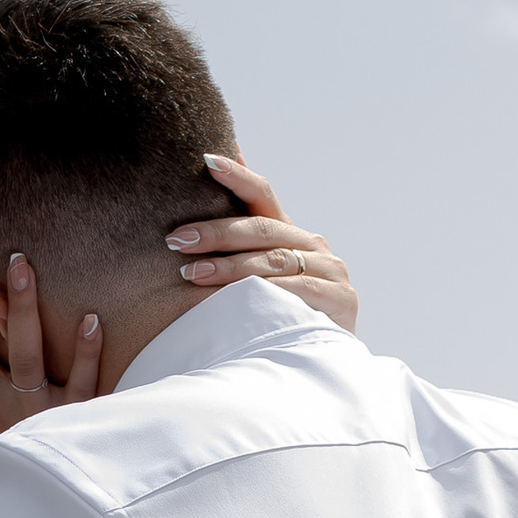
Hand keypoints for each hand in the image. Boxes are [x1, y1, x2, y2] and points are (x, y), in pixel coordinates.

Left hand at [165, 154, 357, 331]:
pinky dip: (264, 292)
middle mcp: (312, 245)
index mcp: (290, 232)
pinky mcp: (340, 299)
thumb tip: (202, 183)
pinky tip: (235, 297)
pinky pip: (296, 290)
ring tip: (191, 273)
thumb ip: (234, 241)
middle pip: (261, 229)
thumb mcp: (256, 274)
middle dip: (215, 232)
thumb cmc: (279, 309)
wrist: (320, 357)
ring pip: (273, 261)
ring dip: (229, 267)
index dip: (237, 176)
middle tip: (177, 239)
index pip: (263, 194)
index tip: (206, 160)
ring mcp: (330, 271)